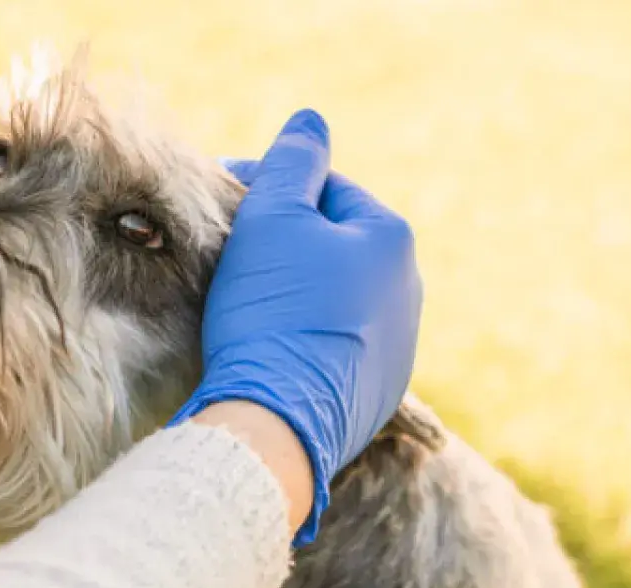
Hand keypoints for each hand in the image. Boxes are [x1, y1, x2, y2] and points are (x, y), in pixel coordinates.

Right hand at [171, 109, 422, 546]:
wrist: (276, 422)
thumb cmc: (272, 311)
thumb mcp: (273, 218)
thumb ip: (293, 161)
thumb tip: (312, 121)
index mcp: (390, 239)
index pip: (325, 188)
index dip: (269, 188)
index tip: (222, 202)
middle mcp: (407, 291)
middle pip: (331, 245)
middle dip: (282, 241)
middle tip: (227, 252)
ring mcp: (397, 348)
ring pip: (332, 298)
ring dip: (292, 290)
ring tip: (242, 303)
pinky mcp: (375, 394)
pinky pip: (331, 347)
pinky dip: (300, 338)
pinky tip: (266, 347)